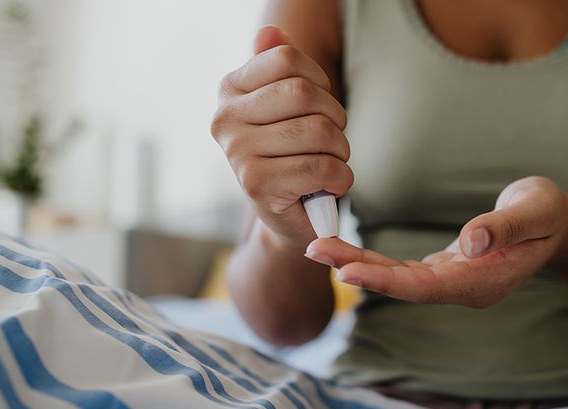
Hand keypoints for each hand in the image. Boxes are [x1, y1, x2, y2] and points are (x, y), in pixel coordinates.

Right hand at [211, 25, 352, 248]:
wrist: (289, 217)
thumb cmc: (293, 156)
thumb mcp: (285, 109)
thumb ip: (277, 68)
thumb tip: (271, 32)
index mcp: (230, 91)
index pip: (287, 59)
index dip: (320, 81)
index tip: (320, 106)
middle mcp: (225, 119)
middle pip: (305, 93)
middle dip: (335, 117)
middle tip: (332, 140)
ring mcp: (238, 153)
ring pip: (319, 131)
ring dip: (341, 151)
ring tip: (331, 163)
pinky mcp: (258, 185)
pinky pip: (322, 167)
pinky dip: (341, 177)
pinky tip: (331, 185)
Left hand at [305, 177, 567, 306]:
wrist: (555, 225)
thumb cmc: (546, 214)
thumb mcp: (535, 212)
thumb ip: (504, 227)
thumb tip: (471, 242)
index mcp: (483, 281)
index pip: (426, 286)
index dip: (386, 281)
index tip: (347, 270)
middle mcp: (463, 288)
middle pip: (402, 285)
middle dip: (358, 269)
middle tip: (313, 249)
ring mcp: (454, 281)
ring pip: (399, 278)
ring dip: (359, 264)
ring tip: (319, 248)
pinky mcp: (446, 269)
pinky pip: (404, 269)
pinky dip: (375, 261)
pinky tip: (347, 252)